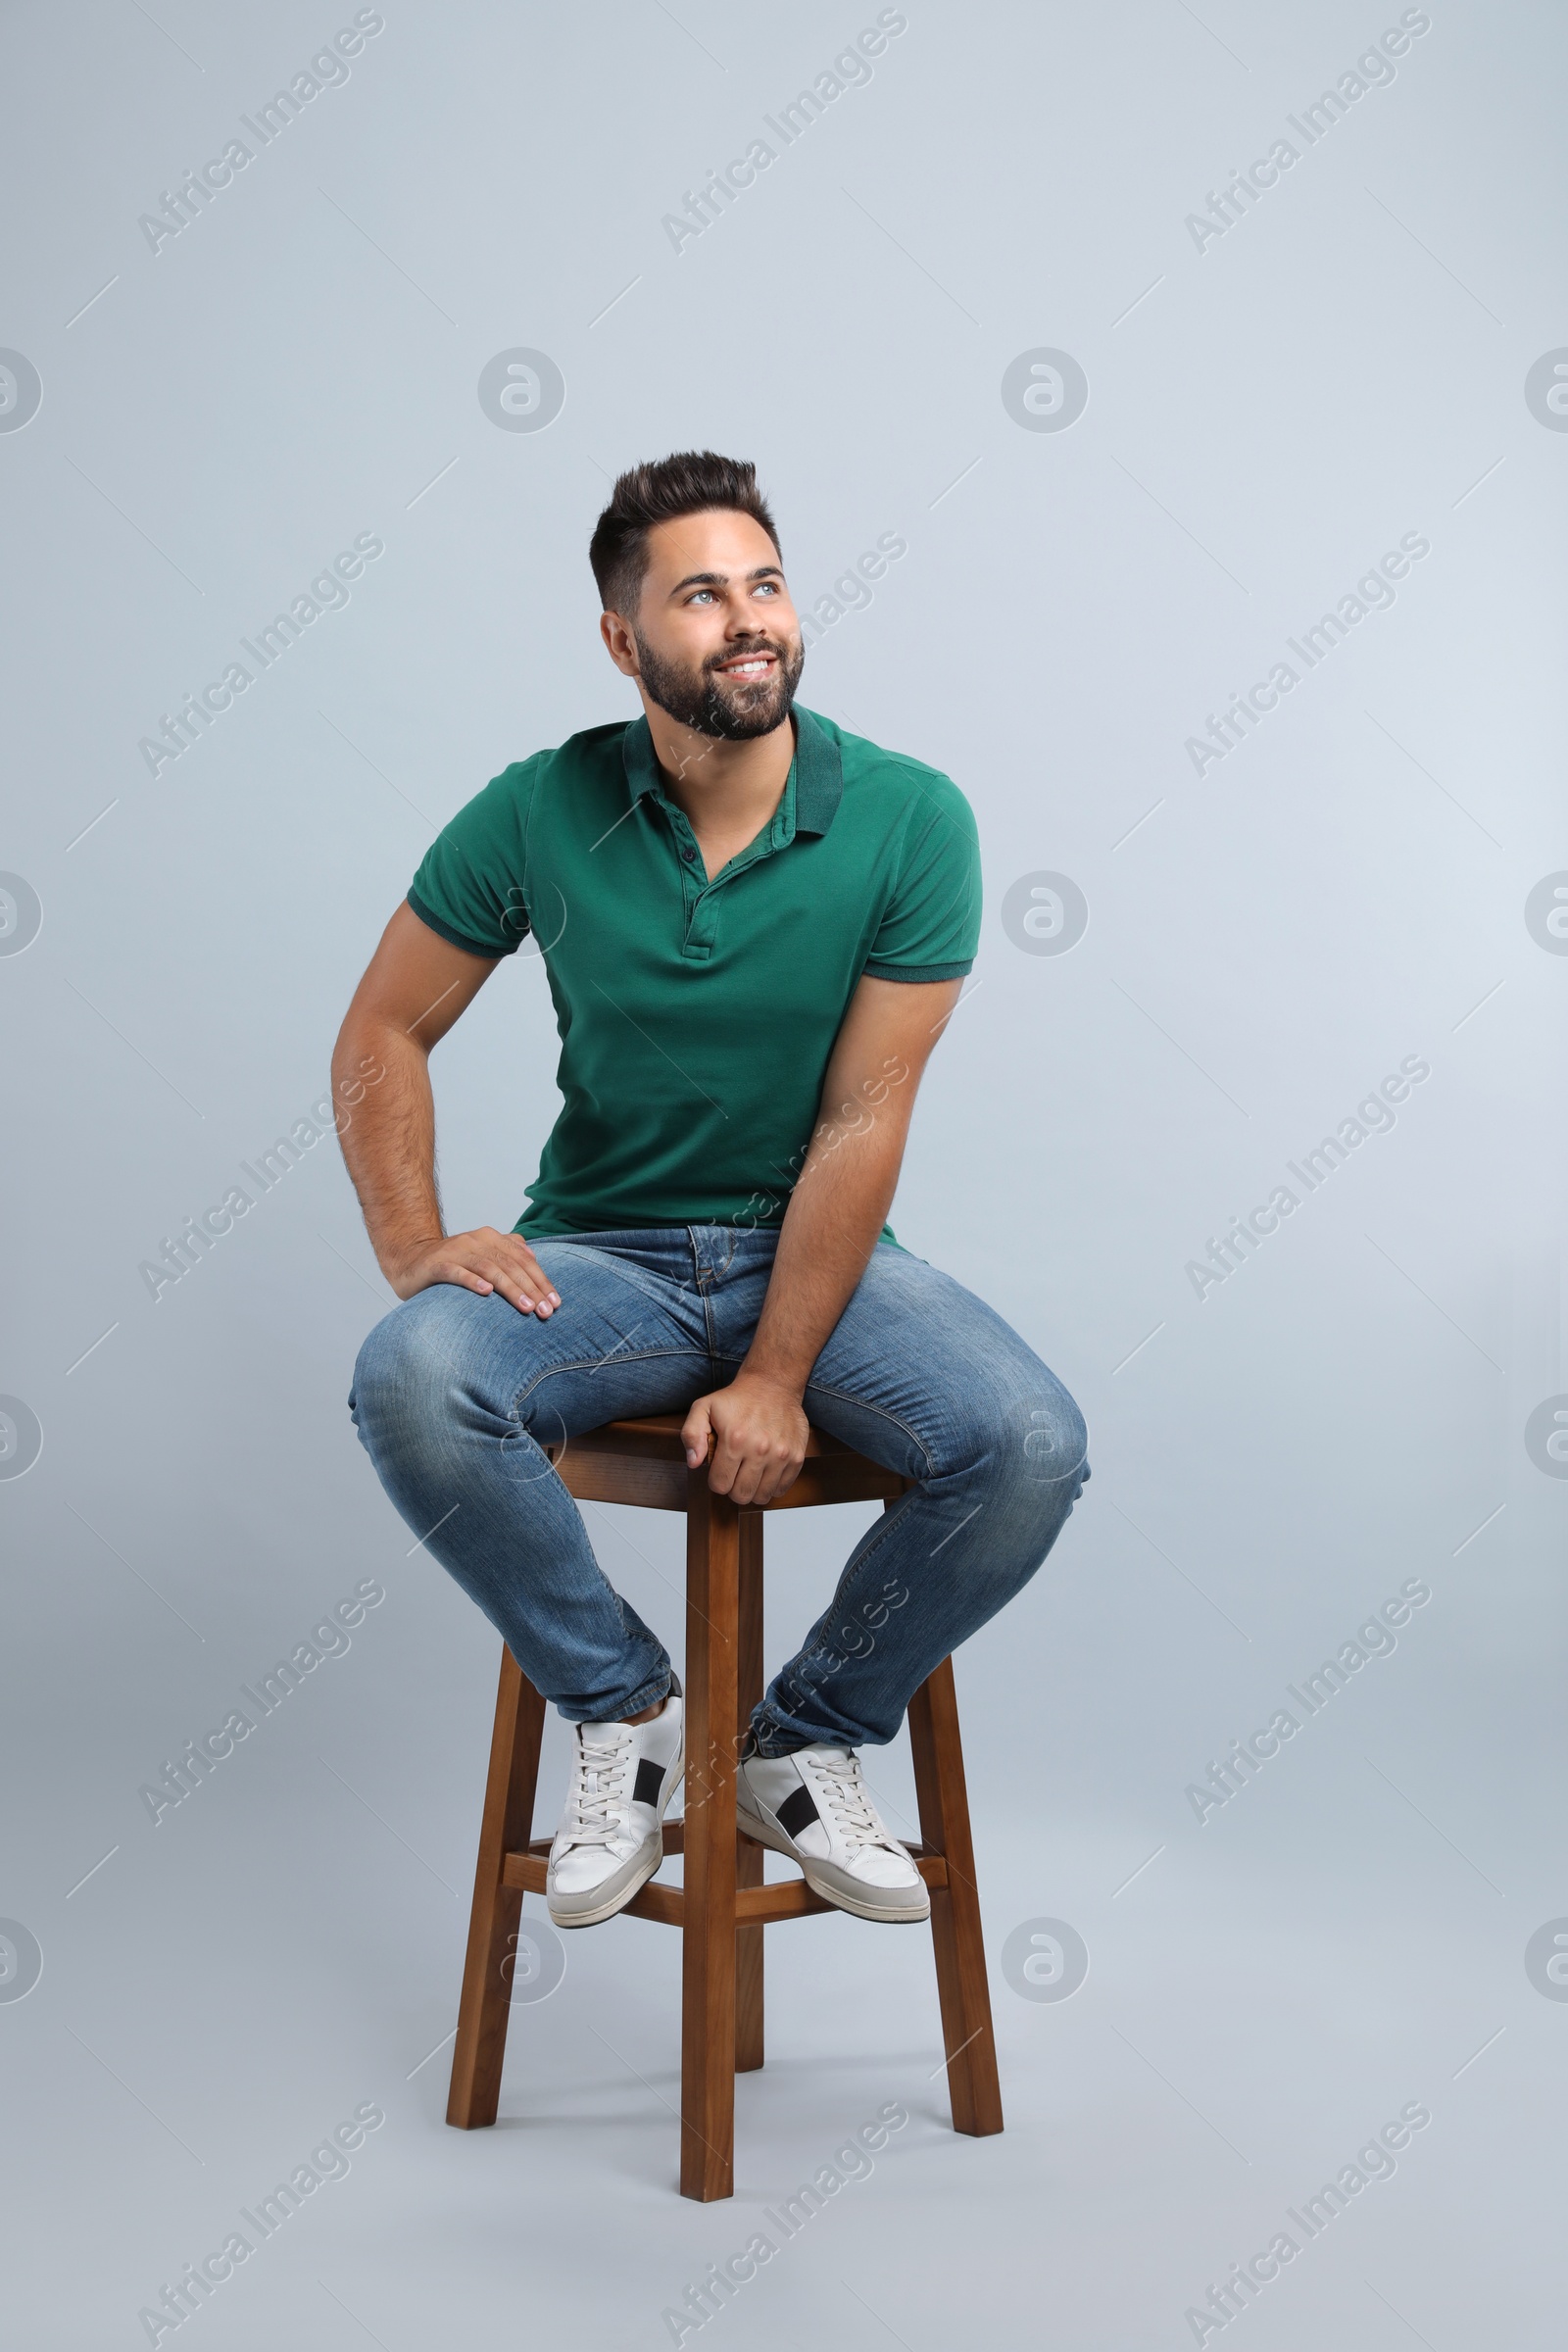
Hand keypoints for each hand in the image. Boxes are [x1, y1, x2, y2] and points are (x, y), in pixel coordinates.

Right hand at [386, 1227, 560, 1316]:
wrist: (410, 1261)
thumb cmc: (453, 1264)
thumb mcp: (483, 1256)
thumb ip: (507, 1252)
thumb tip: (533, 1257)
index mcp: (491, 1238)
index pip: (523, 1260)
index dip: (541, 1281)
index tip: (555, 1303)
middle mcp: (476, 1241)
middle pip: (510, 1265)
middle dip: (531, 1289)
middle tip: (546, 1311)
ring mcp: (456, 1251)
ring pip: (489, 1268)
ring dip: (510, 1288)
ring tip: (526, 1306)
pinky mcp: (437, 1264)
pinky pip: (457, 1272)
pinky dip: (472, 1281)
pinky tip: (486, 1292)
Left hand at [682, 1372, 808, 1505]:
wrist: (772, 1385)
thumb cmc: (736, 1399)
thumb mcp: (704, 1407)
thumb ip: (691, 1434)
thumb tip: (694, 1462)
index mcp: (734, 1440)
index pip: (720, 1485)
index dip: (717, 1480)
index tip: (720, 1469)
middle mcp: (760, 1450)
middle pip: (741, 1495)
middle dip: (733, 1488)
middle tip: (735, 1473)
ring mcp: (781, 1455)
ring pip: (762, 1496)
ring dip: (753, 1489)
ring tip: (750, 1473)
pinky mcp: (797, 1457)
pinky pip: (782, 1489)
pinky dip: (772, 1486)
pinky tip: (766, 1471)